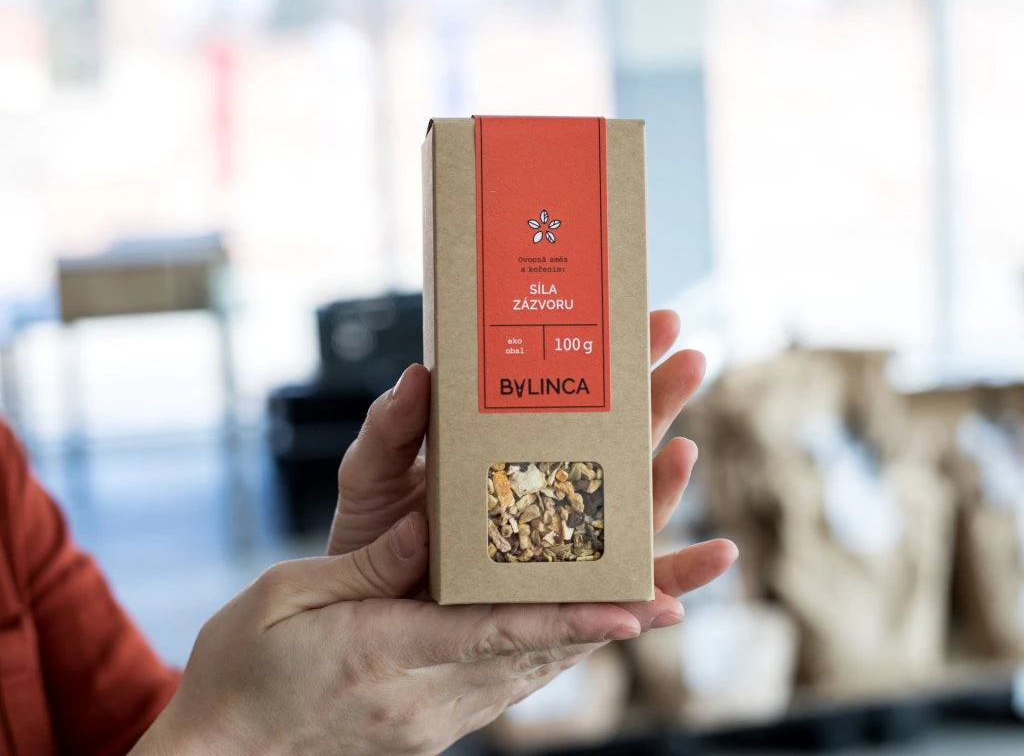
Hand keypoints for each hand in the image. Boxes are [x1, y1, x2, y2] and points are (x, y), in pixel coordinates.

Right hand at [131, 512, 665, 755]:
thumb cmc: (239, 668)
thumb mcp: (286, 597)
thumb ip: (369, 566)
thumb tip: (431, 525)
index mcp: (379, 652)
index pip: (492, 631)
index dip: (570, 617)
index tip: (637, 606)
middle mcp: (422, 696)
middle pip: (532, 654)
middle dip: (606, 622)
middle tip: (675, 598)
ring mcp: (431, 719)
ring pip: (530, 674)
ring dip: (590, 637)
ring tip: (652, 605)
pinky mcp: (432, 724)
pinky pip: (507, 684)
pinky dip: (551, 653)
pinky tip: (583, 628)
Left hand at [329, 309, 738, 620]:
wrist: (360, 611)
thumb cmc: (371, 536)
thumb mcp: (374, 473)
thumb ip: (391, 428)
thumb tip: (420, 376)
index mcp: (510, 452)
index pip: (573, 399)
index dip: (613, 360)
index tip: (648, 318)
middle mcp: (547, 496)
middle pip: (618, 444)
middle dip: (658, 400)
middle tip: (691, 357)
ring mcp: (559, 550)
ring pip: (631, 513)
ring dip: (667, 482)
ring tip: (686, 452)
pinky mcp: (561, 606)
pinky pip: (622, 596)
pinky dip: (672, 582)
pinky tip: (713, 561)